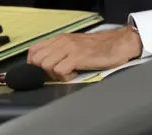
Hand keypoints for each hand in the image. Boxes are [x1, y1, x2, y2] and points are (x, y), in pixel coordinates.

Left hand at [26, 27, 141, 81]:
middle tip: (57, 72)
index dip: (33, 63)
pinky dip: (65, 77)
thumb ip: (58, 52)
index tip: (42, 70)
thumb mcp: (73, 46)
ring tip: (67, 73)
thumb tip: (43, 64)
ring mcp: (69, 49)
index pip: (33, 50)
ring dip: (55, 74)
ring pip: (46, 65)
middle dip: (44, 70)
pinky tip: (74, 74)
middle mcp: (62, 42)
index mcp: (59, 39)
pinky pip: (59, 71)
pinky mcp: (77, 57)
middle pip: (37, 60)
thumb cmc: (96, 48)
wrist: (118, 44)